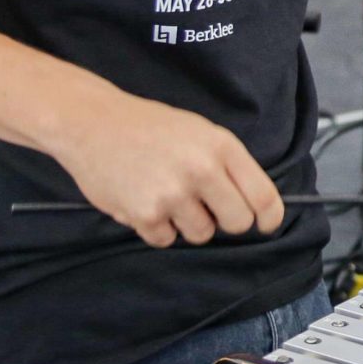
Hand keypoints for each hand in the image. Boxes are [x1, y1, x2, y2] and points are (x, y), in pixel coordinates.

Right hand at [48, 90, 284, 247]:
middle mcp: (201, 170)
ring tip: (168, 194)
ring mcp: (173, 194)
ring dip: (188, 223)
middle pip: (237, 222)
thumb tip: (254, 204)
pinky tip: (145, 200)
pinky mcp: (145, 214)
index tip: (266, 224)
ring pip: (201, 234)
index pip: (262, 195)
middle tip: (207, 206)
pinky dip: (158, 227)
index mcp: (221, 146)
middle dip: (226, 221)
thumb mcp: (200, 131)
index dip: (269, 217)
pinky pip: (166, 239)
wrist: (93, 123)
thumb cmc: (150, 127)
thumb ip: (228, 164)